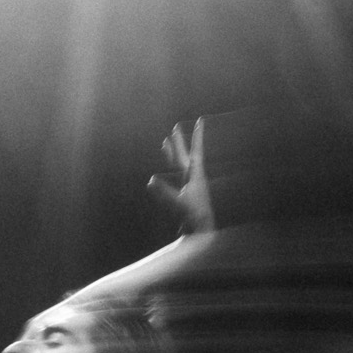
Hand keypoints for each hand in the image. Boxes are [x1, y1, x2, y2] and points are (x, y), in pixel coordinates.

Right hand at [147, 118, 215, 233]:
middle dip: (179, 142)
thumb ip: (165, 193)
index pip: (196, 152)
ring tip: (165, 143)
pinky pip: (174, 176)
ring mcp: (189, 185)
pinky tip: (161, 171)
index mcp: (196, 176)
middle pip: (184, 155)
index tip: (200, 121)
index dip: (197, 136)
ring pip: (178, 164)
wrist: (201, 232)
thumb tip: (150, 180)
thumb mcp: (179, 204)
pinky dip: (168, 171)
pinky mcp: (185, 194)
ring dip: (172, 154)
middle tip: (175, 127)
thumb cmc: (193, 217)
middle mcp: (193, 178)